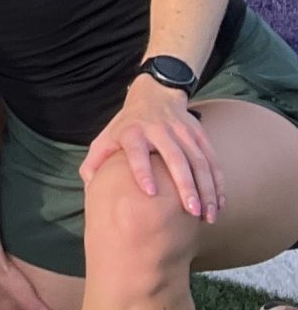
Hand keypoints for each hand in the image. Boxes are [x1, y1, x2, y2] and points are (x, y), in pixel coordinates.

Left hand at [80, 80, 222, 222]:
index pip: (137, 151)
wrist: (154, 94)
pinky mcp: (199, 134)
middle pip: (175, 157)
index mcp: (132, 131)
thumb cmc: (126, 126)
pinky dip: (218, 182)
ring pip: (199, 160)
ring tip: (208, 215)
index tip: (149, 192)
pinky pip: (212, 159)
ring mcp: (182, 131)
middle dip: (185, 185)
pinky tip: (219, 203)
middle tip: (192, 212)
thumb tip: (90, 187)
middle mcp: (159, 129)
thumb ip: (94, 162)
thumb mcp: (106, 138)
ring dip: (207, 188)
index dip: (142, 170)